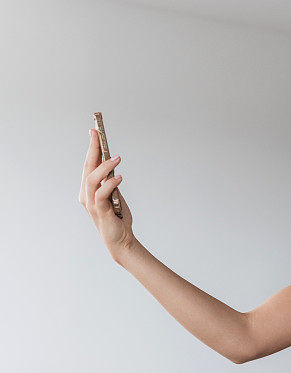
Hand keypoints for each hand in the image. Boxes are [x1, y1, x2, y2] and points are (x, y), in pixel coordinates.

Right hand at [79, 129, 135, 258]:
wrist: (122, 240)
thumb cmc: (118, 217)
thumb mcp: (115, 194)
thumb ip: (110, 180)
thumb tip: (112, 162)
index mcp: (88, 189)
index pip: (88, 164)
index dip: (91, 147)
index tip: (94, 131)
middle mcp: (86, 194)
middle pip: (87, 167)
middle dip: (92, 149)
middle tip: (98, 134)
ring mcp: (91, 203)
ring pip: (92, 179)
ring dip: (104, 166)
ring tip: (117, 158)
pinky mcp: (99, 211)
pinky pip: (101, 194)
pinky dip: (109, 184)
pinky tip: (119, 177)